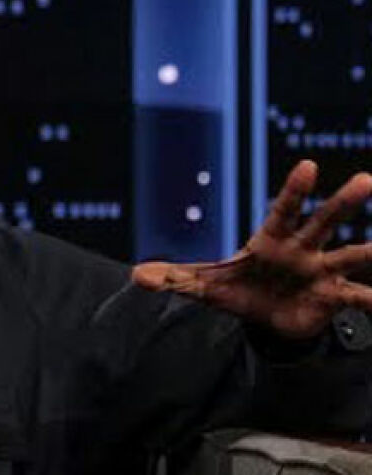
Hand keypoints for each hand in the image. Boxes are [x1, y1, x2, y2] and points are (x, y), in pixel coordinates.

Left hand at [133, 160, 371, 338]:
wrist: (262, 318)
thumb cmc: (235, 288)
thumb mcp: (203, 285)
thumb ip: (175, 278)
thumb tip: (136, 276)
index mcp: (271, 238)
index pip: (283, 209)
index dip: (295, 189)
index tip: (309, 166)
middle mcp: (302, 249)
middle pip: (324, 221)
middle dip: (343, 202)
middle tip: (366, 180)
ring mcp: (321, 272)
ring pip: (350, 254)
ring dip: (370, 248)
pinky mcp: (332, 297)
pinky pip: (359, 299)